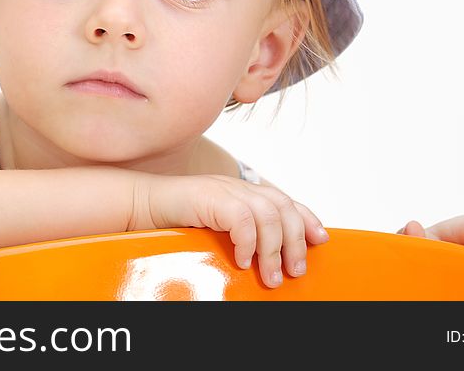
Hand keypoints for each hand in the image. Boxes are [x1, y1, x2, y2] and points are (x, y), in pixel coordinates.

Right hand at [130, 173, 329, 287]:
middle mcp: (238, 187)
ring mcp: (224, 189)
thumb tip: (265, 259)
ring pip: (268, 215)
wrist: (142, 205)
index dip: (306, 218)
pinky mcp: (210, 196)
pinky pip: (241, 219)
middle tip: (294, 271)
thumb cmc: (176, 220)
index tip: (320, 239)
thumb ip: (240, 232)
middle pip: (283, 208)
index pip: (285, 201)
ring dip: (273, 250)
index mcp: (242, 191)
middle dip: (295, 242)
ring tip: (270, 276)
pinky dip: (247, 242)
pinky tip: (242, 260)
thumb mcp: (216, 227)